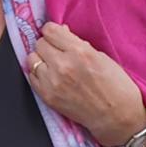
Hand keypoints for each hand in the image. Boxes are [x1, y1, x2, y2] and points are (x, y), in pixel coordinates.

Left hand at [27, 23, 145, 146]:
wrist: (115, 115)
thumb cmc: (116, 86)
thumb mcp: (102, 57)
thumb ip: (79, 45)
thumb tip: (61, 33)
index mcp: (80, 52)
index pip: (50, 31)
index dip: (52, 31)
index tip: (55, 34)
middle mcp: (63, 65)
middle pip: (39, 43)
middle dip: (48, 45)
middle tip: (57, 51)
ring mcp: (52, 82)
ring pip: (31, 58)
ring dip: (41, 59)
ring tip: (53, 64)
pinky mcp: (46, 95)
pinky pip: (30, 76)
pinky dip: (38, 73)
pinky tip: (50, 76)